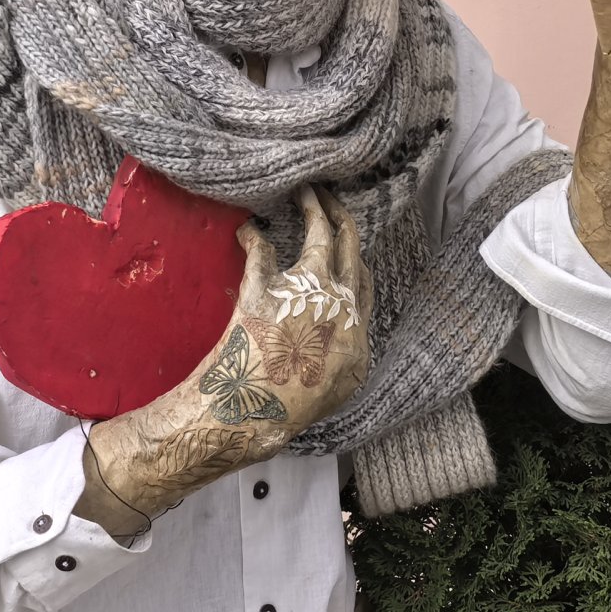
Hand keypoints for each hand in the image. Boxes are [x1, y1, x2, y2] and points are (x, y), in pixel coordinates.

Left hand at [77, 187, 369, 534]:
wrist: (250, 417)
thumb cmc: (291, 408)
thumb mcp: (339, 386)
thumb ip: (350, 351)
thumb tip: (350, 330)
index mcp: (357, 330)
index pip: (363, 279)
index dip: (354, 256)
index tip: (346, 240)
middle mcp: (338, 305)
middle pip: (348, 247)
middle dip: (341, 217)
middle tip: (329, 198)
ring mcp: (303, 294)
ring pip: (318, 236)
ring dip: (313, 209)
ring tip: (306, 194)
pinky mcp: (264, 290)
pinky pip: (260, 249)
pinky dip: (253, 236)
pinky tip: (247, 229)